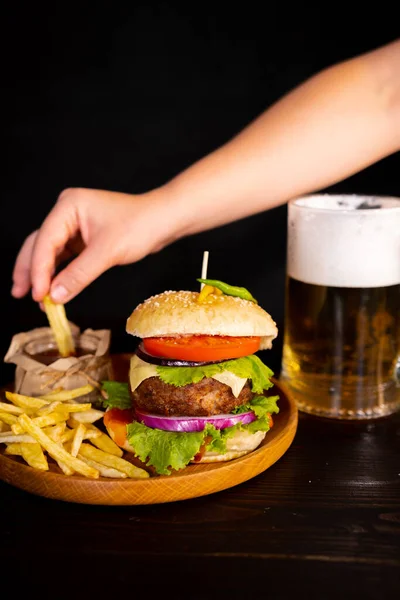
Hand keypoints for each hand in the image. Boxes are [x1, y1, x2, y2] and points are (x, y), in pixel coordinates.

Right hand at [11, 187, 178, 302]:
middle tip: (20, 293)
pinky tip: (51, 289)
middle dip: (30, 270)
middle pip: (39, 244)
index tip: (37, 294)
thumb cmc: (141, 225)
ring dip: (41, 274)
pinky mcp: (83, 238)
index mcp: (68, 206)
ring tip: (32, 296)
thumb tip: (54, 296)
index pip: (45, 241)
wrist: (164, 220)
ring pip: (49, 252)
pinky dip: (58, 273)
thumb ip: (78, 275)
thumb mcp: (107, 252)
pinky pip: (64, 257)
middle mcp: (67, 212)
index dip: (38, 270)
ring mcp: (74, 225)